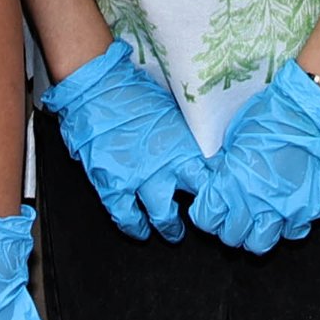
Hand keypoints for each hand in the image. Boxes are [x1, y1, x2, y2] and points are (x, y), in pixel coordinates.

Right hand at [41, 40, 205, 241]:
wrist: (96, 87)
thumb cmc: (130, 88)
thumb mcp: (168, 107)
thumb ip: (180, 130)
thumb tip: (192, 138)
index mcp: (183, 144)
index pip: (211, 174)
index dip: (218, 185)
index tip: (223, 192)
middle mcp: (166, 166)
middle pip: (194, 200)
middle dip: (202, 213)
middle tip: (205, 219)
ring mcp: (139, 179)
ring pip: (163, 216)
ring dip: (170, 227)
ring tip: (173, 232)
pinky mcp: (113, 185)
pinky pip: (126, 216)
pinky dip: (133, 227)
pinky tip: (139, 231)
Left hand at [189, 61, 319, 252]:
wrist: (310, 114)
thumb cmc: (270, 116)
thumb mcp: (234, 137)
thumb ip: (224, 165)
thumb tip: (219, 176)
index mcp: (230, 183)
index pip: (206, 219)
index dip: (206, 214)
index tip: (210, 207)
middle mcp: (253, 203)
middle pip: (231, 236)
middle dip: (229, 227)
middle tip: (233, 215)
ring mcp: (282, 210)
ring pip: (260, 244)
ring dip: (255, 235)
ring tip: (257, 222)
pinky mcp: (307, 210)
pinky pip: (293, 232)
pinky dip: (287, 226)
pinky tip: (284, 213)